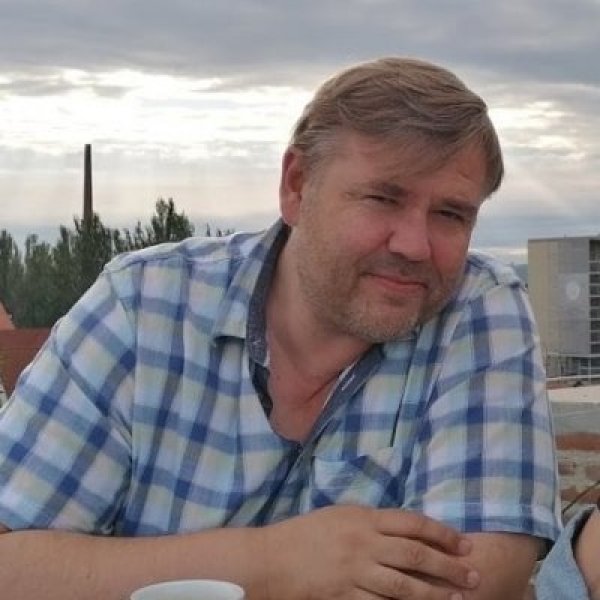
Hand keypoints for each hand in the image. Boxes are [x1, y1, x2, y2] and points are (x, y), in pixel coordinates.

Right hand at [262, 505, 478, 598]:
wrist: (272, 558)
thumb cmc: (304, 533)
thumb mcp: (339, 515)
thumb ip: (370, 522)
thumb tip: (401, 529)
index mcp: (363, 518)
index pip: (412, 523)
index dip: (442, 533)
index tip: (464, 543)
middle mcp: (364, 543)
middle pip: (416, 554)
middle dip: (449, 565)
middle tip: (474, 574)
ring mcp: (356, 572)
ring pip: (405, 585)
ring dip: (435, 593)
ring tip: (458, 598)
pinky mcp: (345, 597)